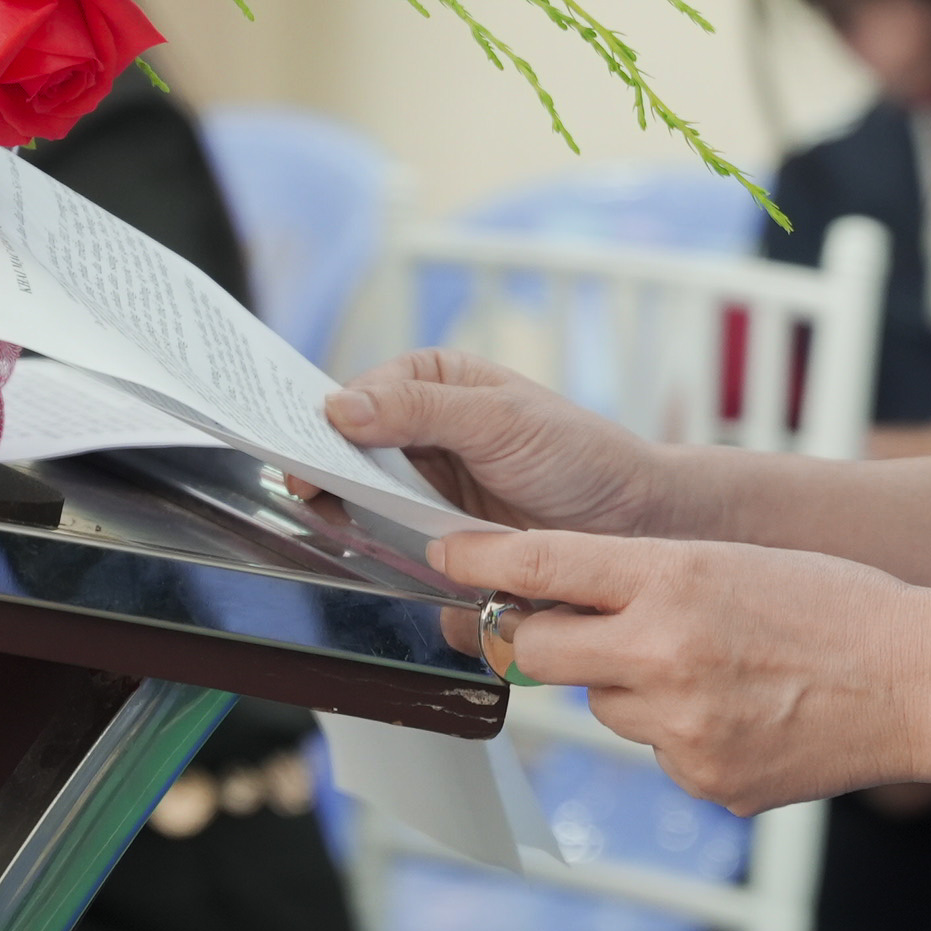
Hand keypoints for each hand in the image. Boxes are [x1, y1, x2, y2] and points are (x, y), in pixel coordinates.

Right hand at [323, 349, 668, 537]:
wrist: (631, 523)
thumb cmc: (578, 453)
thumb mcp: (499, 421)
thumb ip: (421, 410)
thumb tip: (340, 407)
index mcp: (433, 378)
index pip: (359, 396)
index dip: (324, 422)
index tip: (298, 451)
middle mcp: (423, 427)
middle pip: (352, 447)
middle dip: (328, 467)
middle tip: (306, 493)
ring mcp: (429, 482)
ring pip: (365, 495)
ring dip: (349, 509)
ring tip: (331, 523)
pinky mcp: (439, 533)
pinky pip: (392, 538)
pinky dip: (380, 545)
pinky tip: (369, 551)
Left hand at [432, 525, 930, 815]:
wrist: (919, 680)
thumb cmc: (833, 603)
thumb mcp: (730, 560)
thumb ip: (644, 577)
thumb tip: (558, 598)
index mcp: (674, 574)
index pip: (542, 561)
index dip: (479, 557)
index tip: (442, 553)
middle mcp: (664, 649)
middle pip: (541, 647)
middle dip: (540, 634)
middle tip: (563, 625)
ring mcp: (681, 725)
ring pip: (604, 704)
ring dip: (631, 686)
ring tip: (713, 668)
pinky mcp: (704, 779)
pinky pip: (657, 752)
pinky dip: (681, 733)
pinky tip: (742, 711)